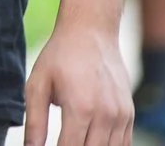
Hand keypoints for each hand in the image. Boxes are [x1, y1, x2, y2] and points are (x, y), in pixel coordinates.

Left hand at [24, 20, 131, 145]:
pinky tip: (91, 142)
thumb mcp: (38, 84)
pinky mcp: (129, 114)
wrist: (92, 31)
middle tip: (61, 142)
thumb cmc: (60, 56)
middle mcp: (105, 115)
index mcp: (80, 109)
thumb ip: (35, 122)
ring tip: (75, 140)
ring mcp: (121, 115)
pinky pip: (123, 144)